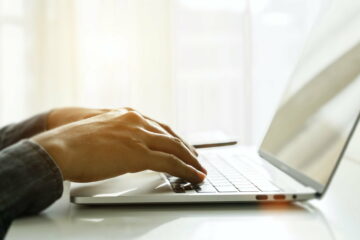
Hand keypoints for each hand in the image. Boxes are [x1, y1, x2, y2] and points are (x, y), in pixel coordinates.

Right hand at [33, 108, 206, 183]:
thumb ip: (117, 136)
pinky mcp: (139, 154)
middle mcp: (136, 121)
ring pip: (175, 148)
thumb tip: (125, 149)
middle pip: (171, 135)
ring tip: (200, 170)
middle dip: (186, 149)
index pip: (159, 126)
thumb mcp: (100, 133)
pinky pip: (170, 162)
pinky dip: (185, 170)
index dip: (173, 138)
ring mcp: (139, 136)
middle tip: (196, 159)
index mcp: (127, 115)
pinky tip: (193, 176)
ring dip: (191, 160)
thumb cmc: (72, 144)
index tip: (182, 146)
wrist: (59, 148)